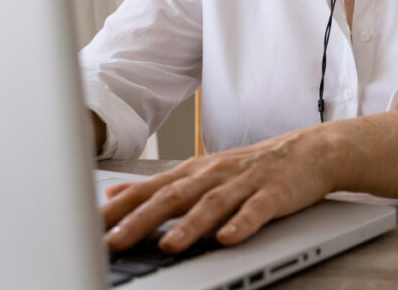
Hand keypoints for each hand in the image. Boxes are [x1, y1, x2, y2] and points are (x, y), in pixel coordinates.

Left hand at [101, 125, 337, 252]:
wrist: (310, 151)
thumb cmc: (254, 167)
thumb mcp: (201, 171)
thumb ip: (159, 185)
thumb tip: (114, 192)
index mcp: (194, 172)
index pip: (148, 189)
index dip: (118, 208)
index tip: (87, 226)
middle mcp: (214, 174)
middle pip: (173, 196)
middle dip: (141, 219)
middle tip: (113, 242)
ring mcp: (245, 182)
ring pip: (213, 203)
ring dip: (189, 226)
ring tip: (168, 246)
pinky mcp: (275, 193)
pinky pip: (257, 210)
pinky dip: (243, 224)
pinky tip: (229, 239)